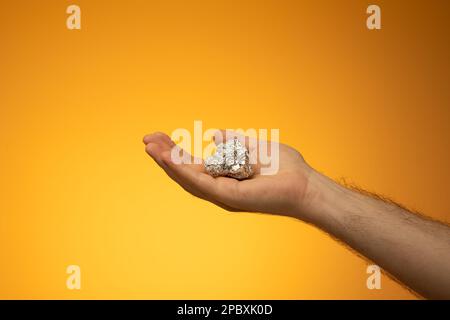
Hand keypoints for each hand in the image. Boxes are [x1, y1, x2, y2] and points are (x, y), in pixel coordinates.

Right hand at [143, 130, 314, 217]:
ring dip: (168, 162)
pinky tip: (168, 157)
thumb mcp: (254, 147)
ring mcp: (223, 193)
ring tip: (150, 146)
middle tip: (147, 139)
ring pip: (188, 178)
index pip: (194, 164)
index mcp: (225, 176)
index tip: (160, 136)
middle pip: (186, 171)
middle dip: (166, 155)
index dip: (176, 151)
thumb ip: (233, 142)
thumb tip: (215, 135)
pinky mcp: (229, 196)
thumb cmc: (285, 168)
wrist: (304, 183)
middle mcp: (220, 186)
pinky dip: (182, 170)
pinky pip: (201, 182)